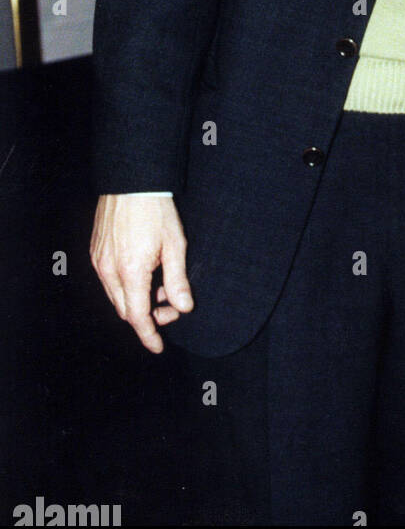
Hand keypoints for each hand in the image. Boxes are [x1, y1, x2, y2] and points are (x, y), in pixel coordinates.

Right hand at [90, 195, 192, 353]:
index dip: (149, 334)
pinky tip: (146, 273)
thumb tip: (183, 307)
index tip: (158, 347)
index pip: (137, 316)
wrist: (131, 182)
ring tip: (162, 286)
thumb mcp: (175, 244)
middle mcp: (109, 270)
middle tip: (172, 307)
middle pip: (125, 310)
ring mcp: (99, 261)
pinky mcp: (95, 252)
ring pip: (116, 296)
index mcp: (130, 272)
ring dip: (137, 300)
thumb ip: (177, 279)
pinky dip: (127, 286)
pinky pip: (109, 281)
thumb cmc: (156, 210)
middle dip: (148, 316)